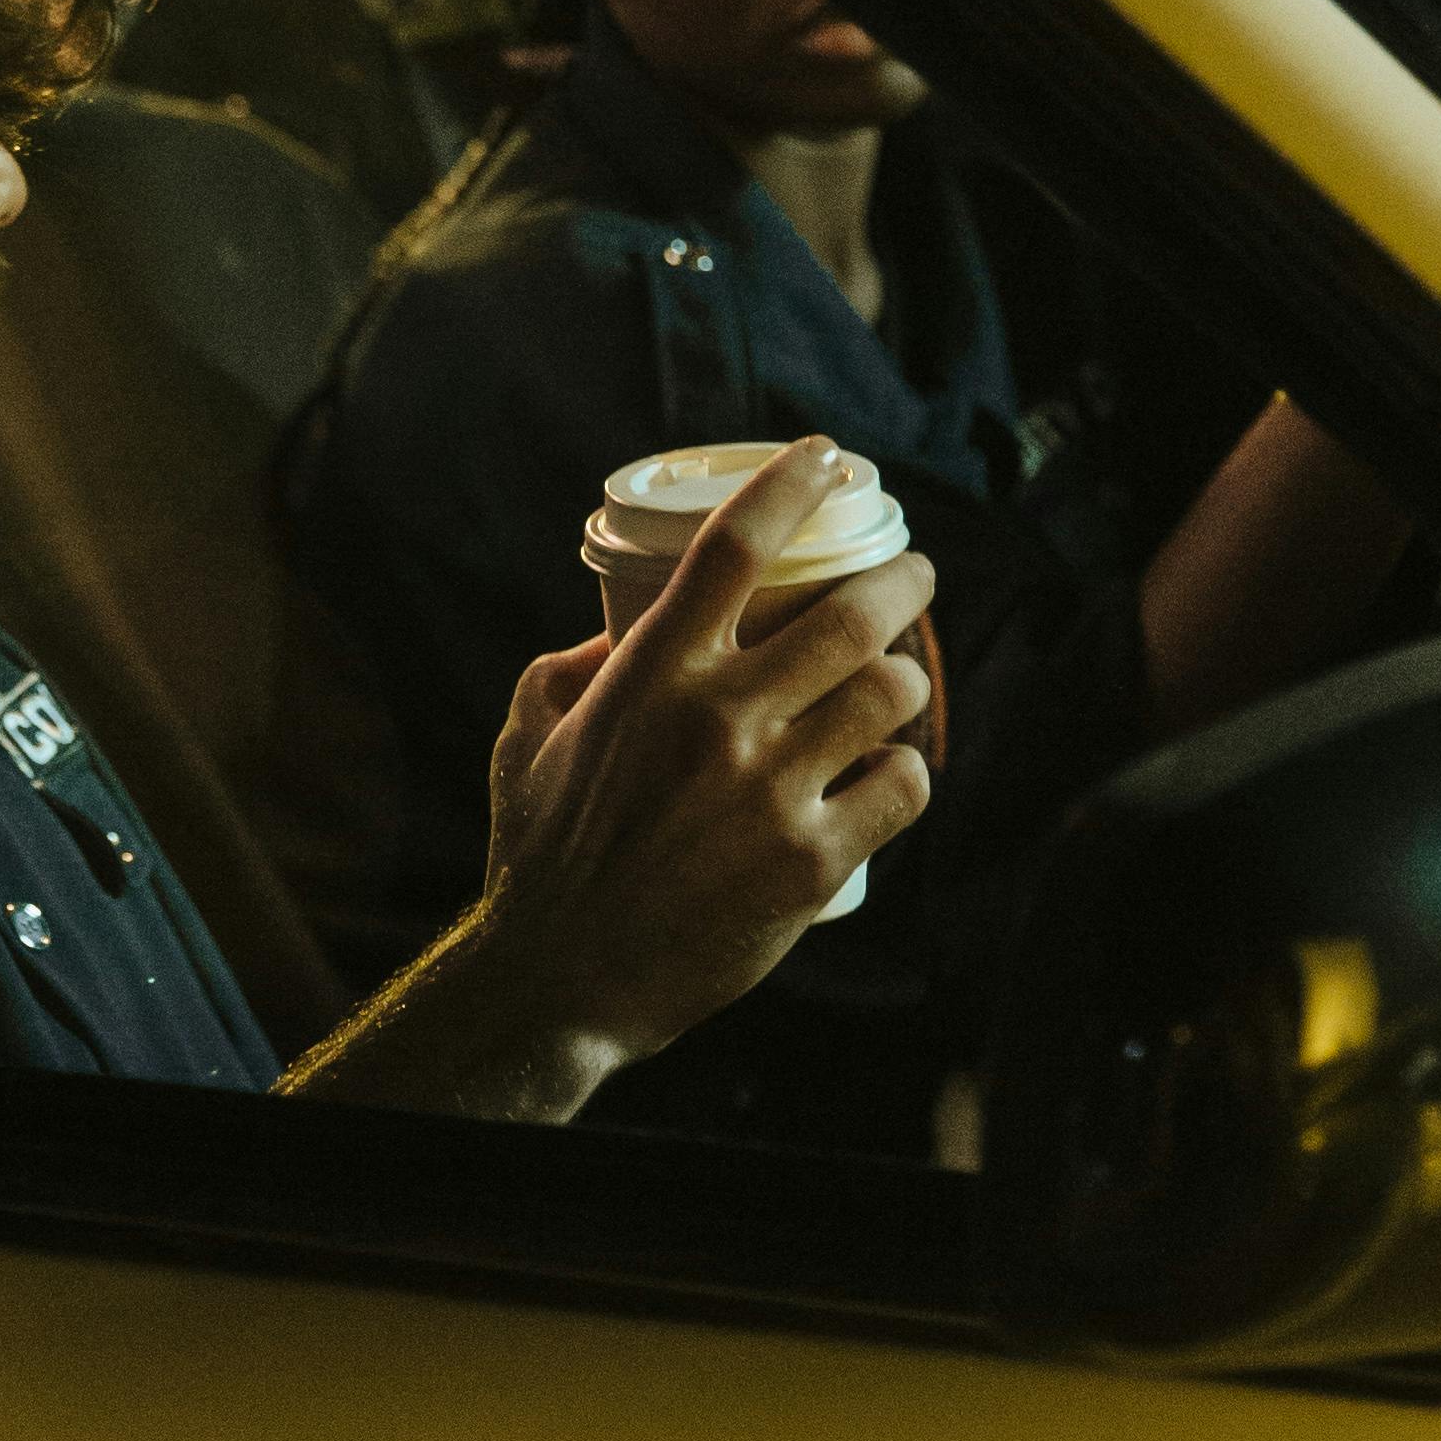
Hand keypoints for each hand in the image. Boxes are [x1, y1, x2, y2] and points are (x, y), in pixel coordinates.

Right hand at [288, 439, 934, 1126]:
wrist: (562, 980)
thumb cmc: (540, 855)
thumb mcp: (526, 738)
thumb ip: (572, 667)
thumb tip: (623, 625)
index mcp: (648, 676)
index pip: (735, 546)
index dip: (791, 485)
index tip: (826, 459)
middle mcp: (717, 721)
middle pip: (851, 613)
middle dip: (904, 580)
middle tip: (914, 576)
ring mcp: (771, 792)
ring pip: (890, 693)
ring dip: (908, 676)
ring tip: (900, 678)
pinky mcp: (812, 863)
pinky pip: (903, 787)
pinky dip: (908, 771)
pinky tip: (893, 771)